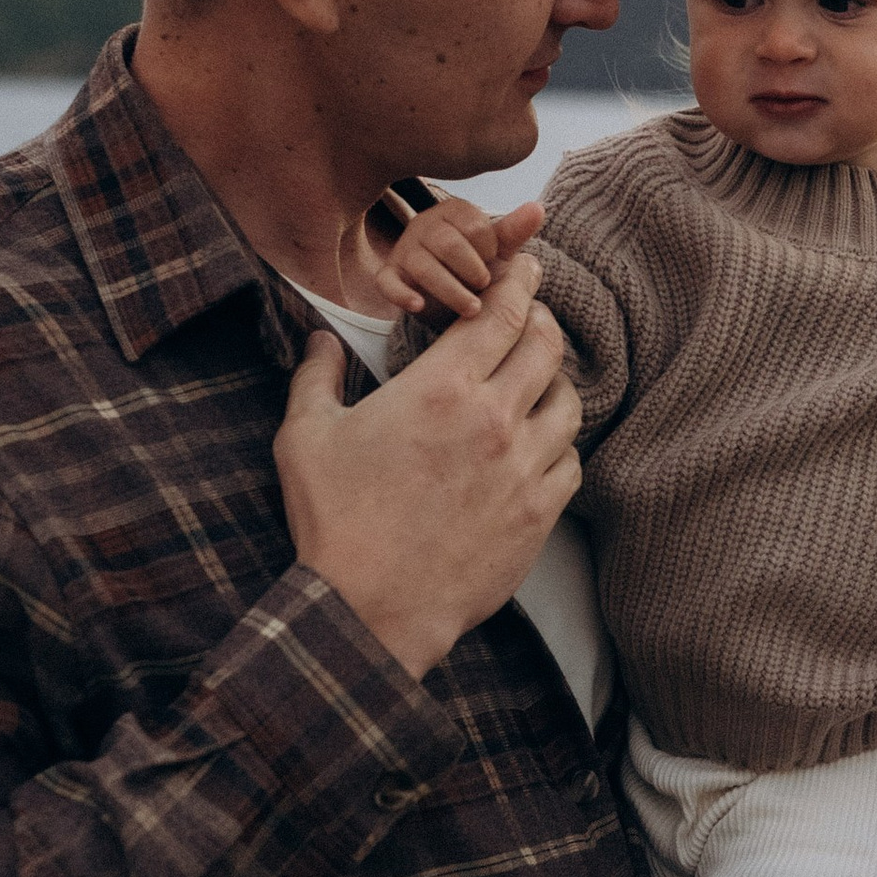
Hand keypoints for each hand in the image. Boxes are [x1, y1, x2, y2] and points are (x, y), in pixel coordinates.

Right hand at [274, 253, 579, 680]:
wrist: (368, 610)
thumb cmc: (333, 523)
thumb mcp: (305, 438)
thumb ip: (314, 377)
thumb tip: (318, 339)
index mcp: (440, 387)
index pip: (501, 310)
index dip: (518, 279)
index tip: (523, 266)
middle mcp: (493, 418)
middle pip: (546, 344)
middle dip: (540, 320)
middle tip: (530, 317)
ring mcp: (523, 468)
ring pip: (568, 401)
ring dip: (554, 383)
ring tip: (536, 382)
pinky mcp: (538, 515)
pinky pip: (571, 461)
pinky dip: (560, 444)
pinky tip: (540, 445)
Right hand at [356, 193, 543, 320]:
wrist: (449, 296)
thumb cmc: (476, 266)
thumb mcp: (497, 250)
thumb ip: (515, 230)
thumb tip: (539, 207)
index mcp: (453, 211)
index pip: (473, 225)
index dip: (488, 250)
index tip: (493, 264)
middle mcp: (424, 225)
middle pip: (446, 243)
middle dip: (470, 269)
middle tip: (484, 286)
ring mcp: (404, 251)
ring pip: (421, 265)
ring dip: (449, 290)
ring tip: (472, 309)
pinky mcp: (389, 275)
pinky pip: (387, 282)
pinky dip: (401, 295)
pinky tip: (418, 306)